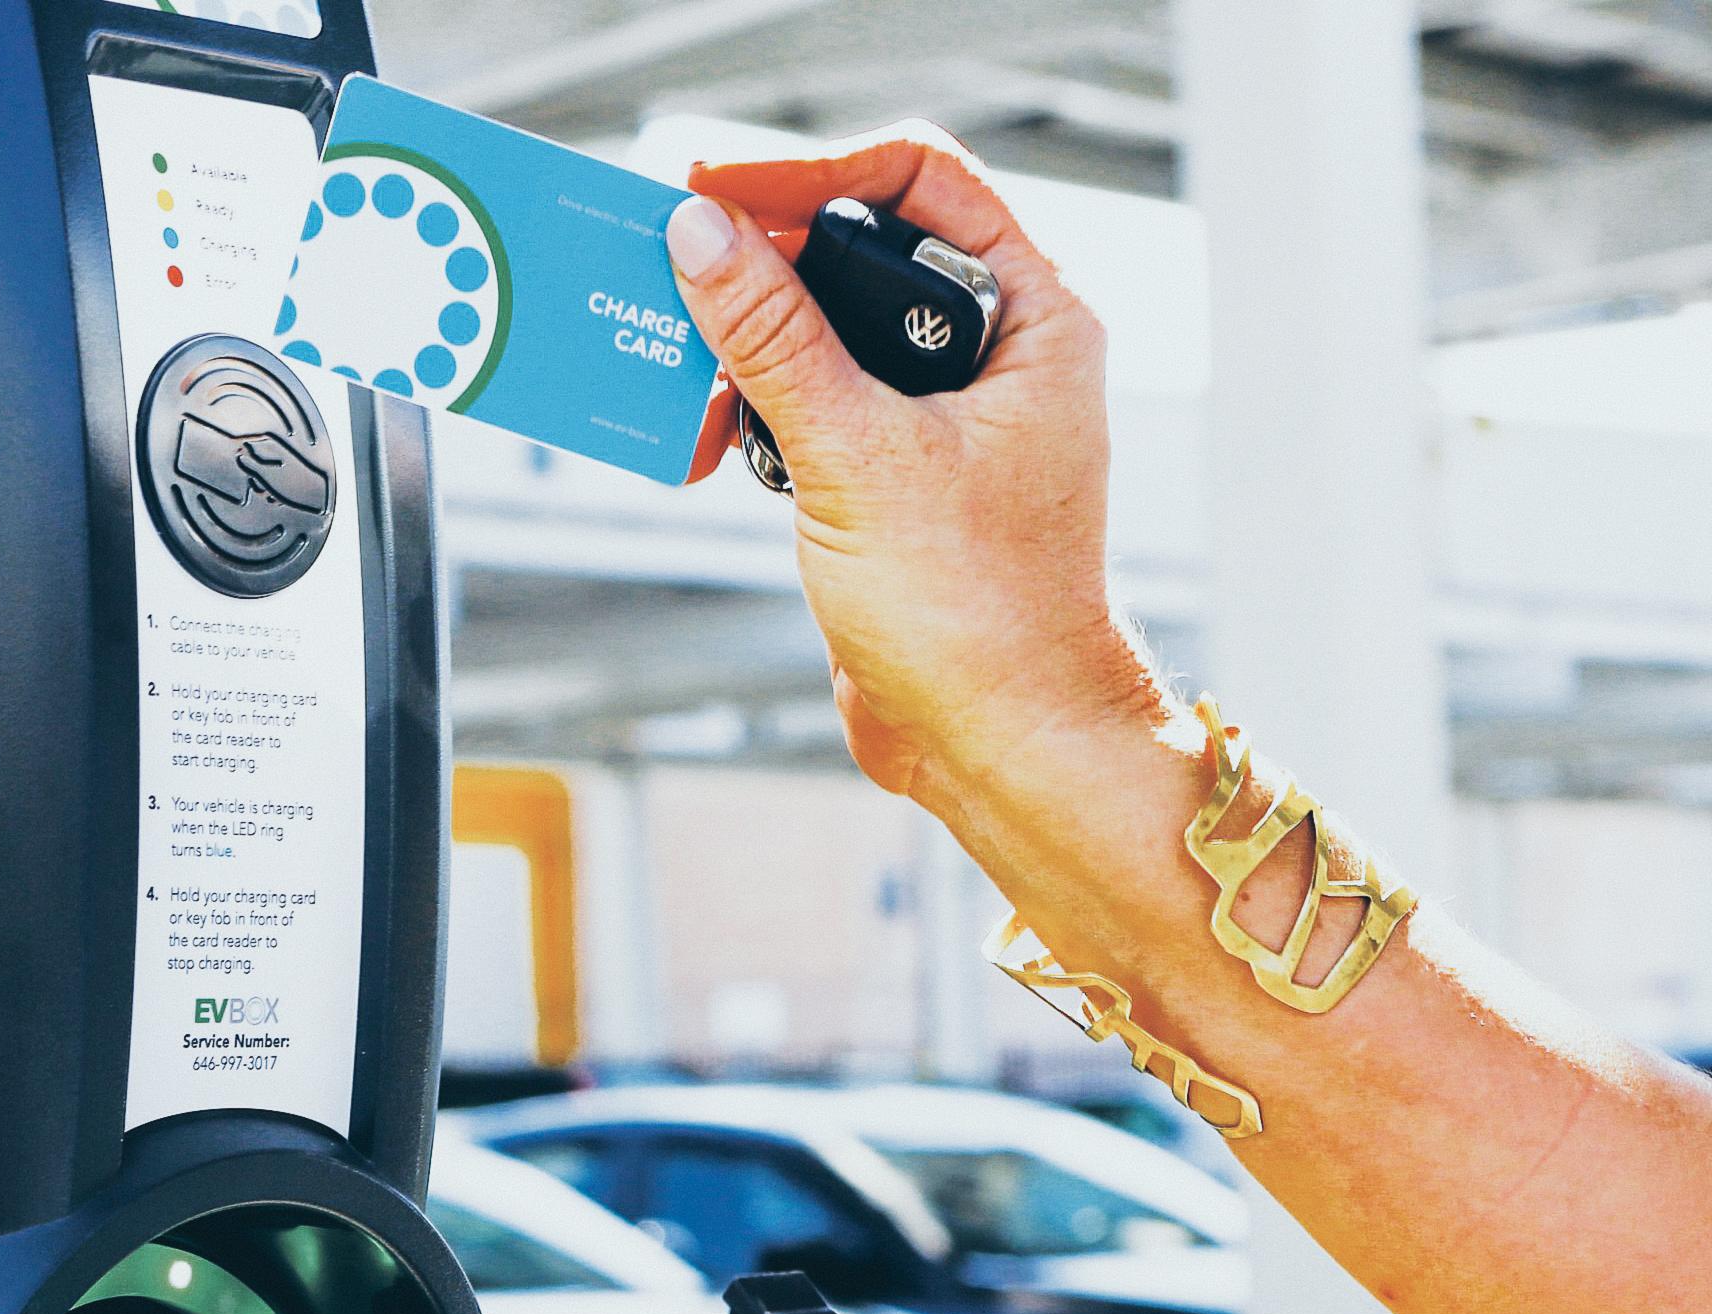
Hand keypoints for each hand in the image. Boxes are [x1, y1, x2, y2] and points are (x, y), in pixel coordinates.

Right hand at [667, 131, 1157, 802]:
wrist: (1000, 743)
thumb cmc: (981, 617)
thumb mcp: (858, 457)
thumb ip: (775, 341)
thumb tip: (705, 238)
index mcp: (1033, 318)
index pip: (921, 178)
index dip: (812, 173)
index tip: (716, 193)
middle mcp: (1000, 351)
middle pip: (860, 248)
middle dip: (762, 266)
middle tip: (679, 277)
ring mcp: (949, 413)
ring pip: (828, 328)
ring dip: (749, 351)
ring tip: (693, 392)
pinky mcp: (900, 470)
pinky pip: (816, 402)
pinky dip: (758, 414)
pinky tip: (714, 448)